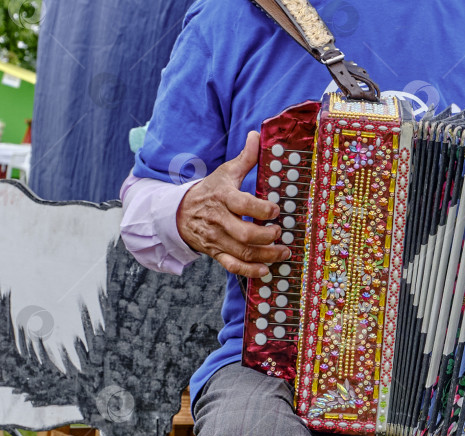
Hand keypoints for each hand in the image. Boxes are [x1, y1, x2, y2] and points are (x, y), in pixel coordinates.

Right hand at [177, 131, 289, 277]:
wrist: (179, 212)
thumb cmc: (210, 191)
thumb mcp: (225, 172)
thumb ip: (245, 158)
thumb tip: (258, 135)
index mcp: (223, 197)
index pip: (242, 204)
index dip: (261, 210)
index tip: (276, 210)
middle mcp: (219, 220)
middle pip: (244, 234)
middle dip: (267, 236)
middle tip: (280, 232)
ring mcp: (217, 239)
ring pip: (242, 252)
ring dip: (266, 255)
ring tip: (283, 252)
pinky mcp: (216, 253)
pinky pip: (232, 266)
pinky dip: (249, 270)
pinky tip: (265, 270)